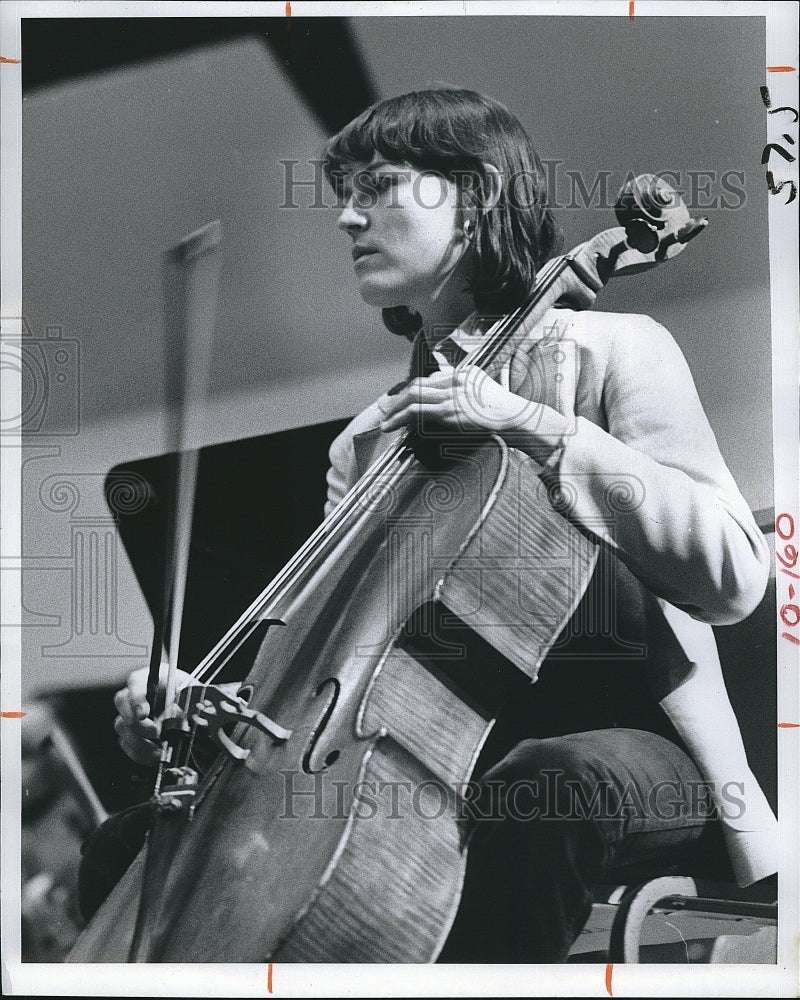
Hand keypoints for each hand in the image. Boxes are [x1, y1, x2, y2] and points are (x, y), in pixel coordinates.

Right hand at [113, 665, 192, 765]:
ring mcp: (130, 714)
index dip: (136, 698)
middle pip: (122, 702)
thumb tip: (180, 715)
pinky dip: (142, 753)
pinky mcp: (131, 733)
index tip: (144, 713)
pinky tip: (157, 755)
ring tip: (161, 748)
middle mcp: (137, 694)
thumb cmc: (191, 697)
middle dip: (138, 721)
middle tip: (156, 732)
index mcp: (152, 678)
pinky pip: (127, 745)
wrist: (194, 712)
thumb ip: (186, 701)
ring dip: (140, 740)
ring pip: (122, 726)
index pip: (136, 681)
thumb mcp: (193, 694)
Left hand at [378, 367, 567, 460]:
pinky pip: (418, 412)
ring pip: (413, 398)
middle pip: (416, 386)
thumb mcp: (484, 389)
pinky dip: (402, 419)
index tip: (401, 404)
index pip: (428, 380)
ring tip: (386, 423)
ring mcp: (451, 395)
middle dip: (398, 400)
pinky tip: (394, 427)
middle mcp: (453, 380)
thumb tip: (450, 386)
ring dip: (395, 411)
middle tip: (388, 413)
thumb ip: (466, 386)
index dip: (411, 393)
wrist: (517, 418)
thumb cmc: (503, 410)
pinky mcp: (450, 411)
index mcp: (461, 374)